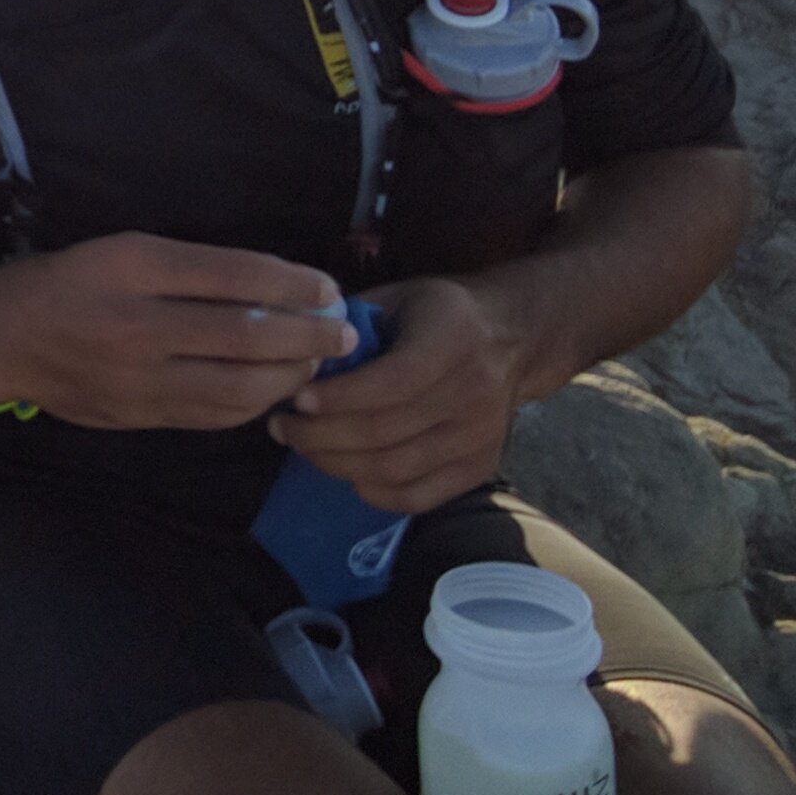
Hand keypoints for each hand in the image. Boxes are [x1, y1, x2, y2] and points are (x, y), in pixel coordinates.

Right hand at [0, 233, 353, 430]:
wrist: (1, 339)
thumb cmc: (67, 282)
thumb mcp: (122, 251)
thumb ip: (192, 268)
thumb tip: (275, 287)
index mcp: (134, 266)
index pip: (235, 276)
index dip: (294, 285)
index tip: (328, 289)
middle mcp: (139, 322)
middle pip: (246, 335)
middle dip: (309, 335)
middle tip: (344, 332)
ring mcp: (140, 376)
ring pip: (240, 386)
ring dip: (291, 376)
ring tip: (316, 364)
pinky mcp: (141, 415)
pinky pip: (216, 415)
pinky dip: (256, 404)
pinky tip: (274, 390)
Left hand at [273, 277, 527, 513]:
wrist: (513, 338)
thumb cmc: (439, 312)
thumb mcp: (398, 296)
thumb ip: (351, 322)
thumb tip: (297, 352)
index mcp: (452, 341)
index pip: (390, 383)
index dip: (338, 397)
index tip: (295, 398)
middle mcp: (473, 393)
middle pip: (385, 433)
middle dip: (320, 435)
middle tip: (282, 426)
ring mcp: (479, 438)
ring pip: (395, 469)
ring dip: (335, 463)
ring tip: (301, 445)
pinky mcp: (479, 469)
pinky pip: (418, 498)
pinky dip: (373, 492)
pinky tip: (344, 470)